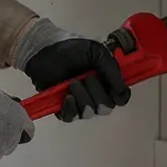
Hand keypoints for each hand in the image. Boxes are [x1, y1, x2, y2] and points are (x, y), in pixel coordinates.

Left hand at [14, 18, 129, 122]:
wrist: (45, 50)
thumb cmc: (71, 49)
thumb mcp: (97, 52)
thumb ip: (112, 70)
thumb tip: (121, 92)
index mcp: (107, 81)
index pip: (121, 98)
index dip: (119, 96)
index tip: (111, 88)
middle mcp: (96, 94)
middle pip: (106, 108)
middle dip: (96, 93)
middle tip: (86, 78)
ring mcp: (80, 103)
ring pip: (89, 113)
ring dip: (82, 97)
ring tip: (72, 82)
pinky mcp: (64, 108)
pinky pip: (72, 117)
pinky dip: (71, 107)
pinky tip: (67, 96)